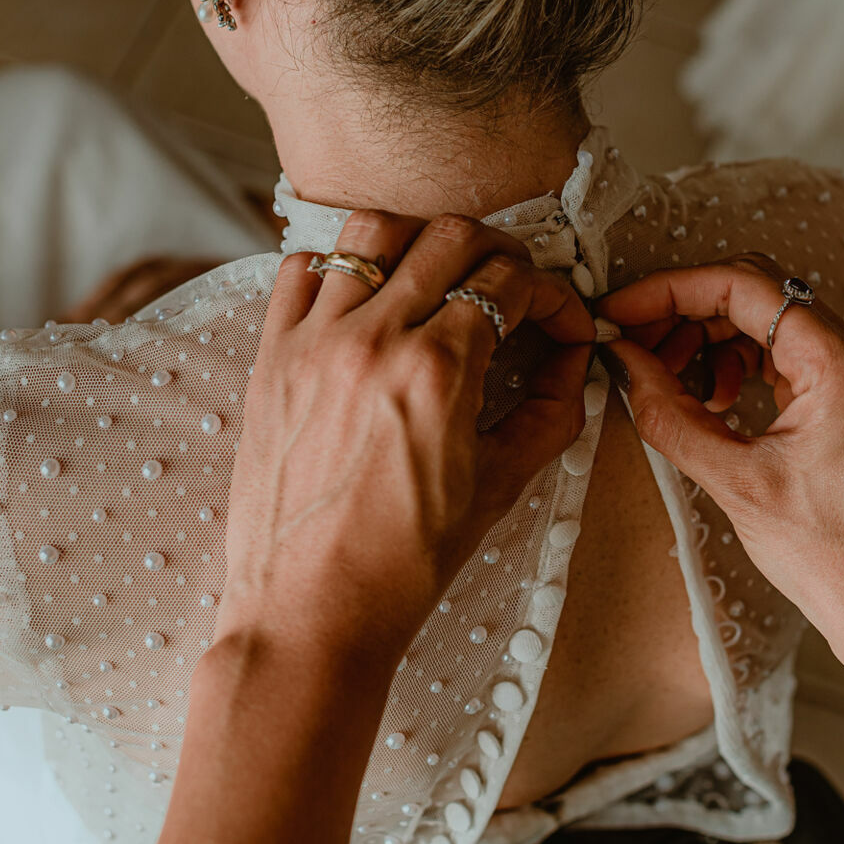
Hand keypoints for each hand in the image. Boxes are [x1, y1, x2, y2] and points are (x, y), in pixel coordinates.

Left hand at [219, 211, 593, 658]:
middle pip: (452, 236)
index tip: (559, 322)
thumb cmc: (401, 566)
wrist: (309, 614)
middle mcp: (373, 340)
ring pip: (373, 230)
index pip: (512, 282)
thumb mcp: (498, 488)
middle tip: (511, 289)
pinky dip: (339, 267)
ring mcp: (314, 341)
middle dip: (499, 253)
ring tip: (437, 276)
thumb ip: (549, 414)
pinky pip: (301, 270)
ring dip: (419, 242)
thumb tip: (573, 367)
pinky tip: (364, 300)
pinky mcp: (270, 356)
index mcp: (437, 372)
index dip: (554, 296)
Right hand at [598, 254, 843, 661]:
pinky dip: (740, 363)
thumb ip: (671, 415)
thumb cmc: (836, 558)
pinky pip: (787, 353)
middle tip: (636, 347)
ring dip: (710, 339)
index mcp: (839, 363)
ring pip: (770, 319)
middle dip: (687, 311)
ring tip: (671, 385)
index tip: (623, 313)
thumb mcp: (736, 484)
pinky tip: (711, 402)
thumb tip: (626, 364)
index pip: (743, 285)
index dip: (671, 290)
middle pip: (757, 291)